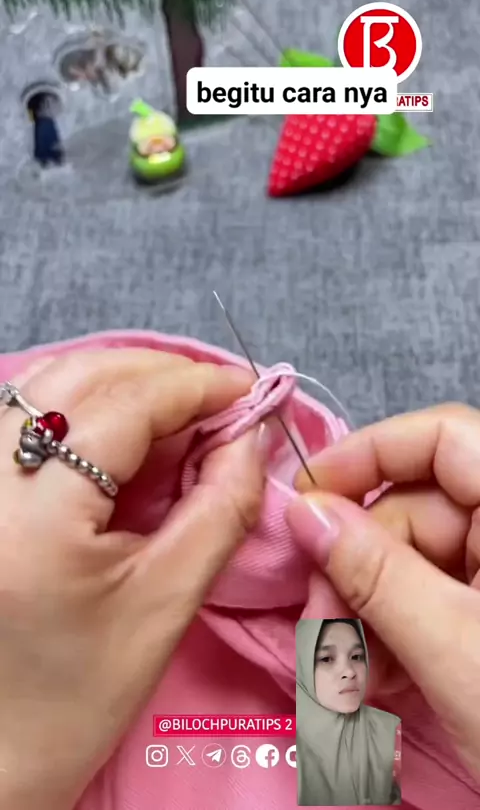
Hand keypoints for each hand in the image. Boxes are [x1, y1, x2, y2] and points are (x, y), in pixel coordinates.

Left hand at [0, 350, 264, 809]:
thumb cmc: (75, 697)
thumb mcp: (164, 605)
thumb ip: (221, 510)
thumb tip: (250, 435)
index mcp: (31, 515)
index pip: (125, 405)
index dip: (196, 385)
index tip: (250, 390)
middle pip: (83, 377)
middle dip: (164, 377)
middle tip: (222, 405)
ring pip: (53, 385)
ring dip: (126, 384)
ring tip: (183, 414)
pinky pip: (32, 413)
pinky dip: (90, 405)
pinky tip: (130, 433)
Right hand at [286, 404, 479, 781]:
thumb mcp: (454, 648)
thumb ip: (375, 573)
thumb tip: (305, 512)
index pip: (442, 437)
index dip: (370, 453)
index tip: (306, 497)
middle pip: (412, 511)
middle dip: (355, 570)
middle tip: (321, 629)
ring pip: (409, 562)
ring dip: (366, 613)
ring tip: (353, 677)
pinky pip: (424, 599)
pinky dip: (392, 635)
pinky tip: (378, 680)